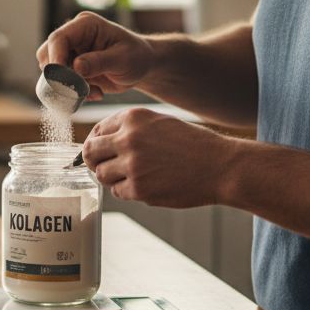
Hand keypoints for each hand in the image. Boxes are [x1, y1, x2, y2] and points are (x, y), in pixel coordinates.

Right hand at [36, 12, 155, 100]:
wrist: (142, 67)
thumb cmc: (137, 56)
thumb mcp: (123, 59)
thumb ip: (100, 62)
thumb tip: (76, 66)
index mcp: (85, 25)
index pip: (58, 39)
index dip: (56, 60)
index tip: (62, 80)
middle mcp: (73, 36)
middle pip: (47, 55)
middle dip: (60, 77)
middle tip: (79, 90)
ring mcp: (71, 52)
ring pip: (51, 72)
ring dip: (69, 87)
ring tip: (93, 91)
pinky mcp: (71, 68)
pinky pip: (61, 83)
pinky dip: (75, 93)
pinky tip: (95, 93)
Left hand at [82, 108, 236, 207]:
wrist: (220, 166)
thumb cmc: (192, 145)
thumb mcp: (160, 123)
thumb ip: (130, 129)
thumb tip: (99, 142)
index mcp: (133, 118)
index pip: (97, 130)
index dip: (97, 143)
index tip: (102, 151)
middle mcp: (129, 139)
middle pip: (90, 153)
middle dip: (94, 161)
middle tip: (104, 166)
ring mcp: (132, 165)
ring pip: (101, 174)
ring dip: (111, 177)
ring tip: (131, 176)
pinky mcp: (139, 188)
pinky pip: (118, 191)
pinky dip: (127, 191)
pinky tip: (146, 185)